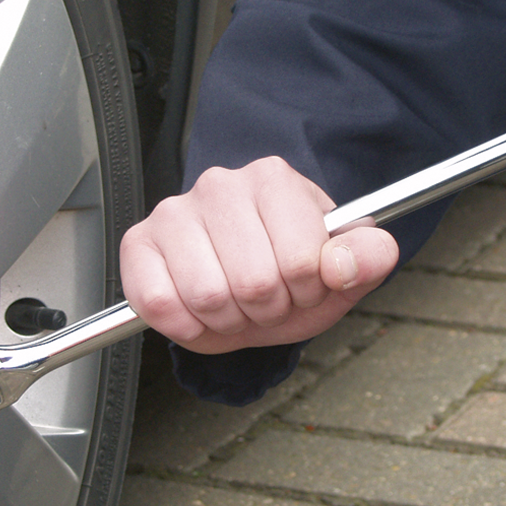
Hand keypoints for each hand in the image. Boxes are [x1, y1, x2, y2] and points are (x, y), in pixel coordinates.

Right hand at [120, 156, 399, 353]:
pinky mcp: (138, 244)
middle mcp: (220, 185)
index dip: (307, 290)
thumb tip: (350, 262)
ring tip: (234, 303)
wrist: (248, 288)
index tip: (303, 284)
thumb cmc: (291, 273)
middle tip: (265, 299)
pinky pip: (158, 301)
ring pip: (207, 296)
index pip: (302, 260)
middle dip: (266, 309)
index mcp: (274, 180)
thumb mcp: (342, 271)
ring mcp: (174, 211)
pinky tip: (197, 310)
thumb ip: (367, 259)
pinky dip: (184, 324)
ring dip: (227, 320)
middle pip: (254, 282)